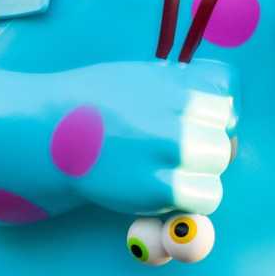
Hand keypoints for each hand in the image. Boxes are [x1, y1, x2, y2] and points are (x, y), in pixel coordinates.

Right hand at [73, 58, 234, 215]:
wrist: (46, 132)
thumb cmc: (90, 105)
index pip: (228, 92)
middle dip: (206, 143)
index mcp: (174, 81)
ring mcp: (171, 148)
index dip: (215, 110)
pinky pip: (207, 196)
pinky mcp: (159, 186)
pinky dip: (193, 198)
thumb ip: (179, 87)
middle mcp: (179, 111)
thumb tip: (224, 113)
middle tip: (171, 152)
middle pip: (225, 131)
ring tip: (165, 170)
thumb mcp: (138, 76)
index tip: (195, 119)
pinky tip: (164, 191)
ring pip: (219, 163)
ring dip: (200, 170)